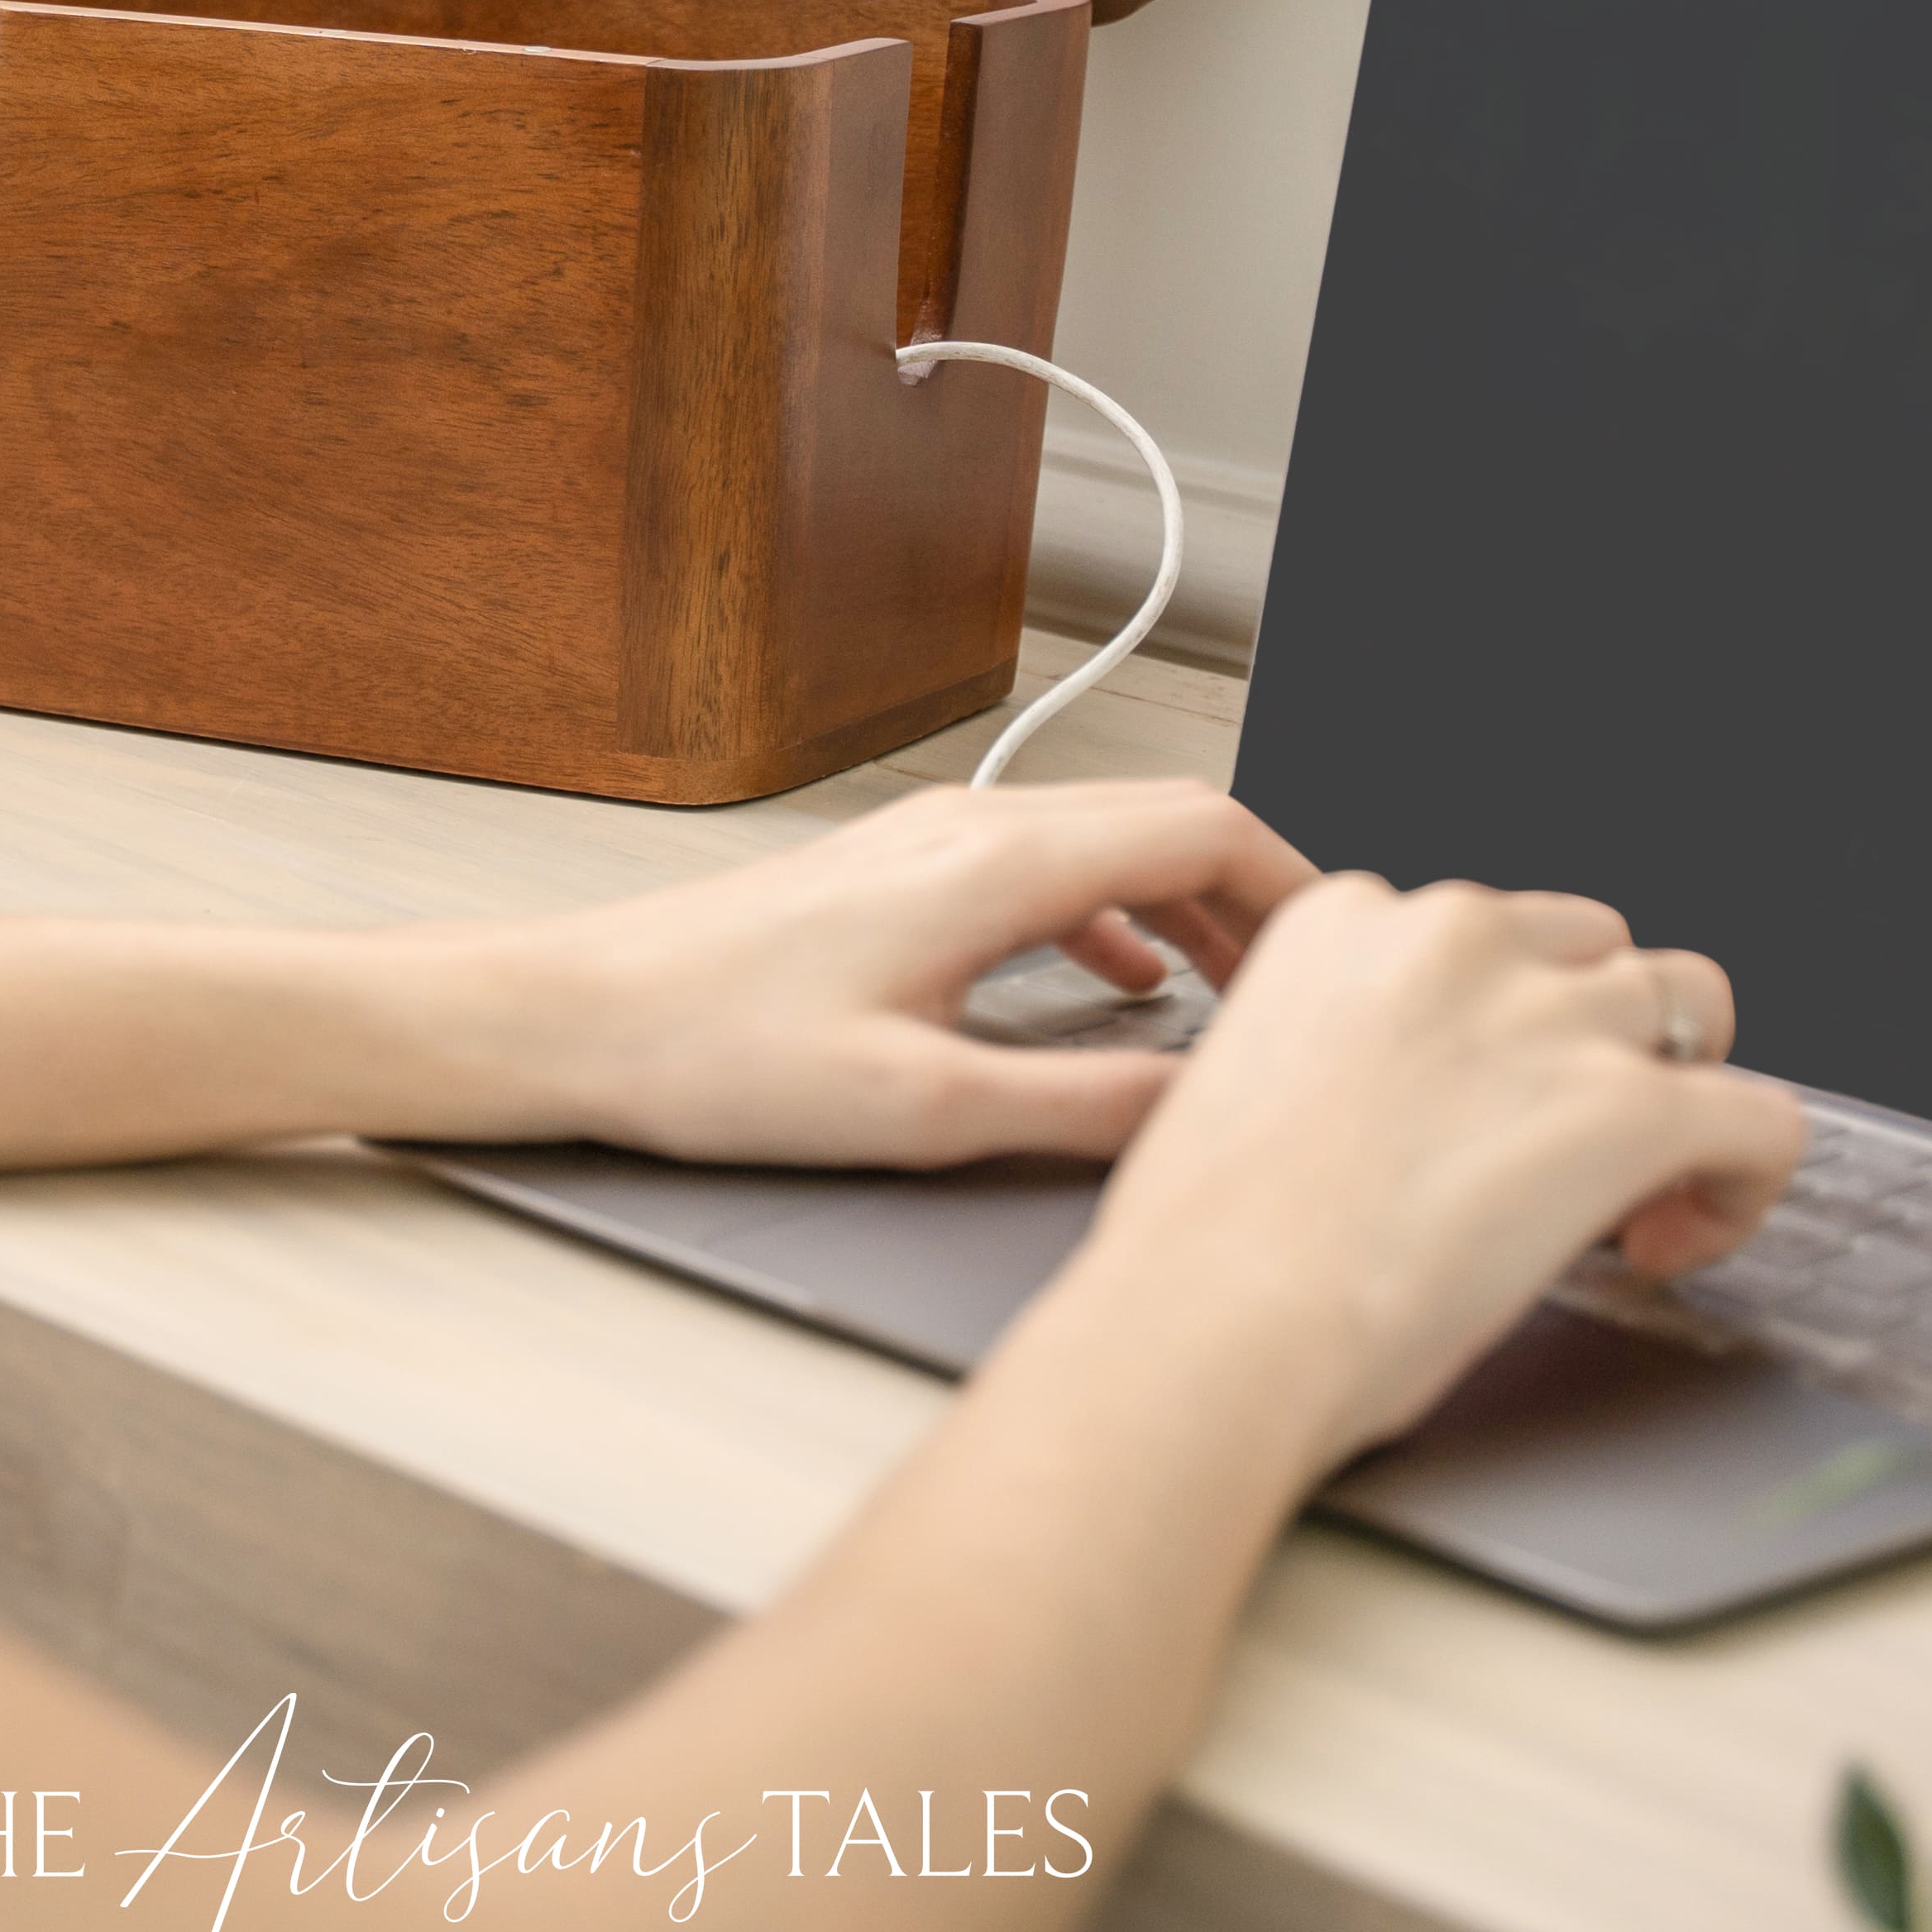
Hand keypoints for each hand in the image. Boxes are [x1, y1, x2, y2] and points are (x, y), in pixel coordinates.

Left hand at [467, 778, 1321, 1170]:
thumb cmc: (718, 1055)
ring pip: (1106, 843)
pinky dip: (1112, 913)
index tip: (1348, 964)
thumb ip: (1080, 1104)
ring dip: (1187, 909)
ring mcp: (928, 841)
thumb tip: (1201, 1110)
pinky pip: (1045, 868)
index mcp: (995, 863)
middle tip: (1316, 993)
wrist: (582, 1017)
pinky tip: (1117, 981)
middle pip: (1166, 821)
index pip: (1202, 828)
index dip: (1297, 891)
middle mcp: (969, 826)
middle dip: (1259, 900)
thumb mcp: (923, 1109)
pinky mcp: (896, 873)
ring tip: (1237, 1001)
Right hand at [1075, 872, 1804, 1462]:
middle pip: (1594, 948)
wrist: (1215, 1314)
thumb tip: (1414, 1104)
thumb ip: (1343, 1047)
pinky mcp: (1626, 1109)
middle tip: (1559, 1146)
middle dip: (1594, 1038)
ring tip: (1629, 1191)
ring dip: (1669, 1091)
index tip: (1482, 1112)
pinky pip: (1761, 1118)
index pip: (1480, 932)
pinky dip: (1742, 1183)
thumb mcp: (1252, 1078)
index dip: (1501, 1028)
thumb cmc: (1205, 1241)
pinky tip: (1679, 1239)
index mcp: (1345, 921)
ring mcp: (1548, 1017)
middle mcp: (1452, 937)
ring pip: (1691, 1001)